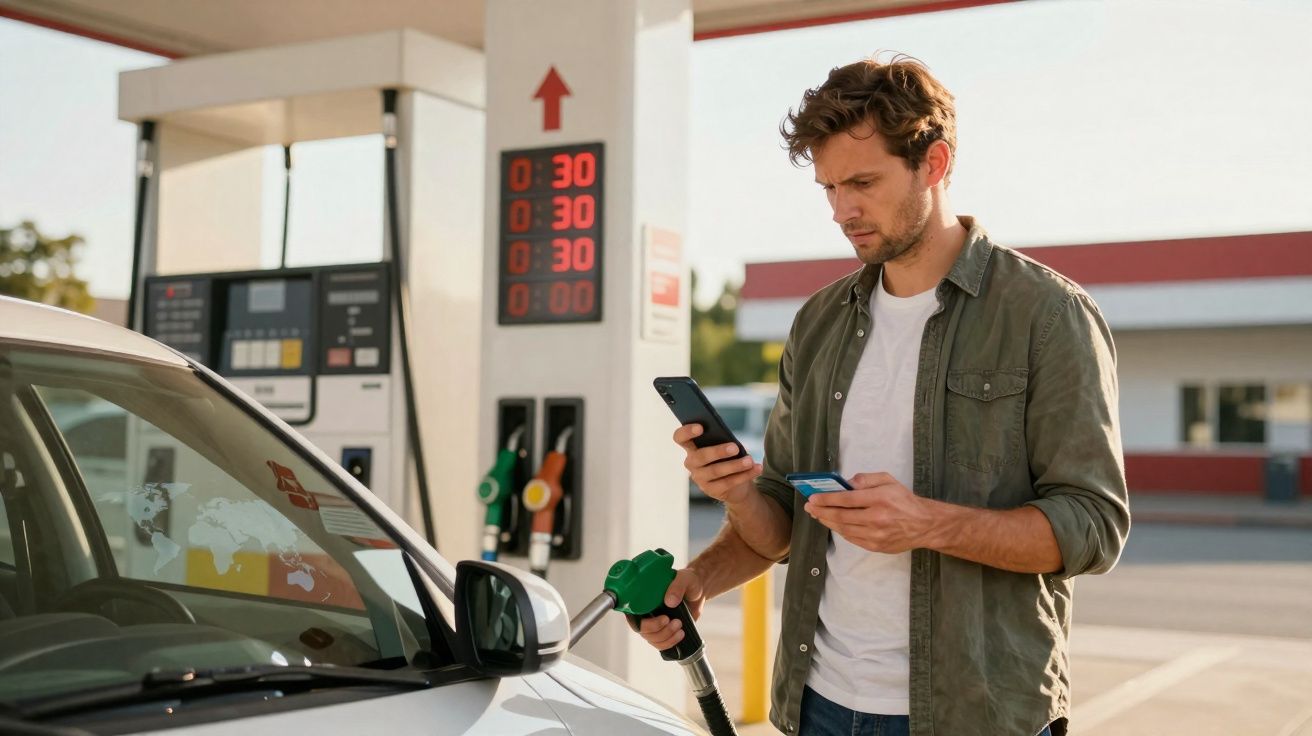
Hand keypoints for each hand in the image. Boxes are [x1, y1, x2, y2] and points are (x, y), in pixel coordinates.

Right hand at [634, 567, 704, 651]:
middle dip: (660, 631)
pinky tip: (680, 634)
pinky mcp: (664, 631)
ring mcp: (654, 623)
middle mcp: (646, 612)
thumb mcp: (684, 580)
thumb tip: (669, 601)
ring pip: (652, 639)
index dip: (644, 623)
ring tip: (680, 625)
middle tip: (676, 622)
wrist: (698, 591)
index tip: (664, 619)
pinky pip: (661, 644)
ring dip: (667, 637)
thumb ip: (677, 587)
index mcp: (644, 598)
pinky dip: (670, 642)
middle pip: (643, 631)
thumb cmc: (688, 582)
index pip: (633, 615)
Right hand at [674, 424, 761, 504]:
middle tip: (735, 447)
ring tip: (750, 460)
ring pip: (716, 471)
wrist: (735, 483)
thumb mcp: (724, 446)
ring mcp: (699, 478)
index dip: (687, 432)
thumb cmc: (727, 457)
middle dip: (718, 451)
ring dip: (735, 465)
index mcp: (691, 447)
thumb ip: (722, 440)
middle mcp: (691, 463)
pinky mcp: (711, 490)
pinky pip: (728, 483)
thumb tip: (731, 441)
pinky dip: (744, 475)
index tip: (701, 427)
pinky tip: (756, 469)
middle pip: (700, 456)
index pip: (680, 438)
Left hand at [804, 472, 933, 553]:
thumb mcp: (889, 480)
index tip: (813, 498)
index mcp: (879, 499)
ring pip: (843, 529)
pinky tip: (833, 524)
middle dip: (821, 511)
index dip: (826, 499)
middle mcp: (876, 518)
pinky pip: (851, 538)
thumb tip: (846, 483)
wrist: (924, 525)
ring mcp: (875, 535)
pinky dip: (840, 531)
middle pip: (841, 516)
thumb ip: (866, 479)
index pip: (846, 499)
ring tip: (817, 515)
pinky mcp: (875, 546)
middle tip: (809, 507)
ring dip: (827, 522)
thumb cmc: (904, 500)